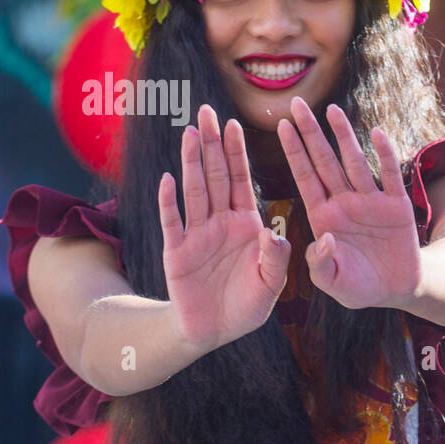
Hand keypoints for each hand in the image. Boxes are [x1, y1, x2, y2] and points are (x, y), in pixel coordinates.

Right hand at [158, 104, 291, 354]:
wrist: (215, 332)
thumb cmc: (247, 306)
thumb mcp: (271, 284)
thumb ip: (276, 259)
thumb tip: (275, 234)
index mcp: (247, 225)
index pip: (241, 181)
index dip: (237, 153)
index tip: (234, 124)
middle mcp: (220, 223)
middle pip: (215, 176)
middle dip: (212, 144)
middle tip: (206, 111)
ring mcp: (197, 235)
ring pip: (194, 192)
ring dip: (192, 163)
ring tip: (190, 133)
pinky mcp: (177, 253)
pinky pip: (173, 223)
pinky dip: (169, 202)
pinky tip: (168, 179)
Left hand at [277, 97, 420, 310]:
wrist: (397, 289)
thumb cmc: (359, 287)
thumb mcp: (335, 284)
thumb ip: (321, 266)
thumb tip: (324, 240)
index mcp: (323, 217)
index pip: (305, 178)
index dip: (294, 152)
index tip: (281, 126)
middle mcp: (344, 203)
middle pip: (324, 161)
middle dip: (310, 133)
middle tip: (296, 103)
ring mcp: (370, 201)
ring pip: (354, 162)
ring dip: (343, 136)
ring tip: (331, 109)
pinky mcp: (397, 205)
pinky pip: (389, 176)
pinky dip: (384, 155)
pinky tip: (377, 133)